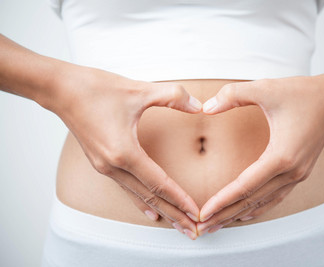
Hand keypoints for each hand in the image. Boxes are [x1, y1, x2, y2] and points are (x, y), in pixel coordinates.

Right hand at [50, 65, 201, 238]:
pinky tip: (150, 212)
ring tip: (177, 225)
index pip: (159, 183)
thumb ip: (173, 97)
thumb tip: (200, 106)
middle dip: (174, 215)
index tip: (197, 214)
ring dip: (161, 210)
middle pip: (150, 197)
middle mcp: (113, 166)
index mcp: (124, 152)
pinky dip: (141, 202)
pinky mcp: (101, 163)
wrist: (61, 89)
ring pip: (138, 196)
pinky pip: (126, 188)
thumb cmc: (95, 89)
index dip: (180, 199)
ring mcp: (105, 167)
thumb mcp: (139, 89)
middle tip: (194, 231)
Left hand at [196, 76, 323, 235]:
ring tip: (218, 224)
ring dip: (239, 214)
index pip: (245, 187)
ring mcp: (298, 175)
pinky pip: (275, 197)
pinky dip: (258, 207)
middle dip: (225, 215)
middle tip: (202, 227)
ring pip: (263, 203)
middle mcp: (291, 172)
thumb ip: (232, 95)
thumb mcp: (265, 88)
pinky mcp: (299, 172)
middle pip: (252, 201)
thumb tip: (205, 107)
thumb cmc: (302, 93)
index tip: (202, 213)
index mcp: (281, 156)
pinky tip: (245, 213)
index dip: (222, 201)